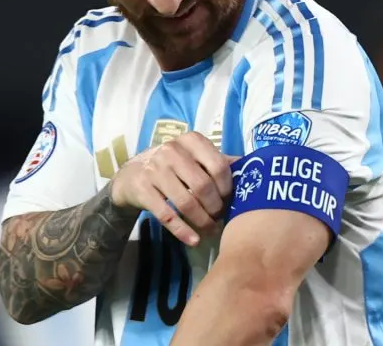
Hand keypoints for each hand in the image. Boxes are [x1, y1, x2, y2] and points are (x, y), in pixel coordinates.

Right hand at [110, 131, 233, 246]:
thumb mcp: (193, 156)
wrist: (131, 175)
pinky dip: (183, 231)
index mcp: (190, 141)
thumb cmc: (171, 166)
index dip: (228, 188)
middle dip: (215, 208)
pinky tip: (194, 240)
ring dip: (202, 222)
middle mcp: (171, 151)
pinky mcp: (142, 190)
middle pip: (203, 186)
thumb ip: (219, 161)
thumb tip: (251, 168)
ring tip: (210, 230)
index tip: (230, 201)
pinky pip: (167, 215)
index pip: (218, 165)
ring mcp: (154, 170)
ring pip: (186, 203)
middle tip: (219, 218)